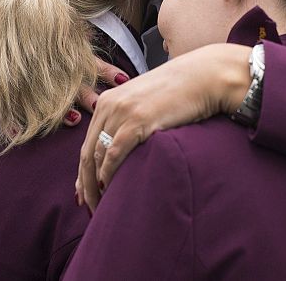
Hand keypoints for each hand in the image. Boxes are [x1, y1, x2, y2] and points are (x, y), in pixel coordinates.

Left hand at [76, 43, 251, 210]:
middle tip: (88, 207)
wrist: (203, 77)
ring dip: (95, 185)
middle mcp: (109, 105)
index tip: (82, 193)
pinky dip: (109, 174)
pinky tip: (110, 188)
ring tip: (100, 206)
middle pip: (87, 153)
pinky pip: (115, 153)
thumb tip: (124, 149)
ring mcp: (122, 112)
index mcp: (108, 100)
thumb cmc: (181, 93)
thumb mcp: (146, 103)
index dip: (82, 172)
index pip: (87, 143)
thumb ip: (130, 120)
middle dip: (85, 184)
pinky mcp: (138, 120)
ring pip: (98, 156)